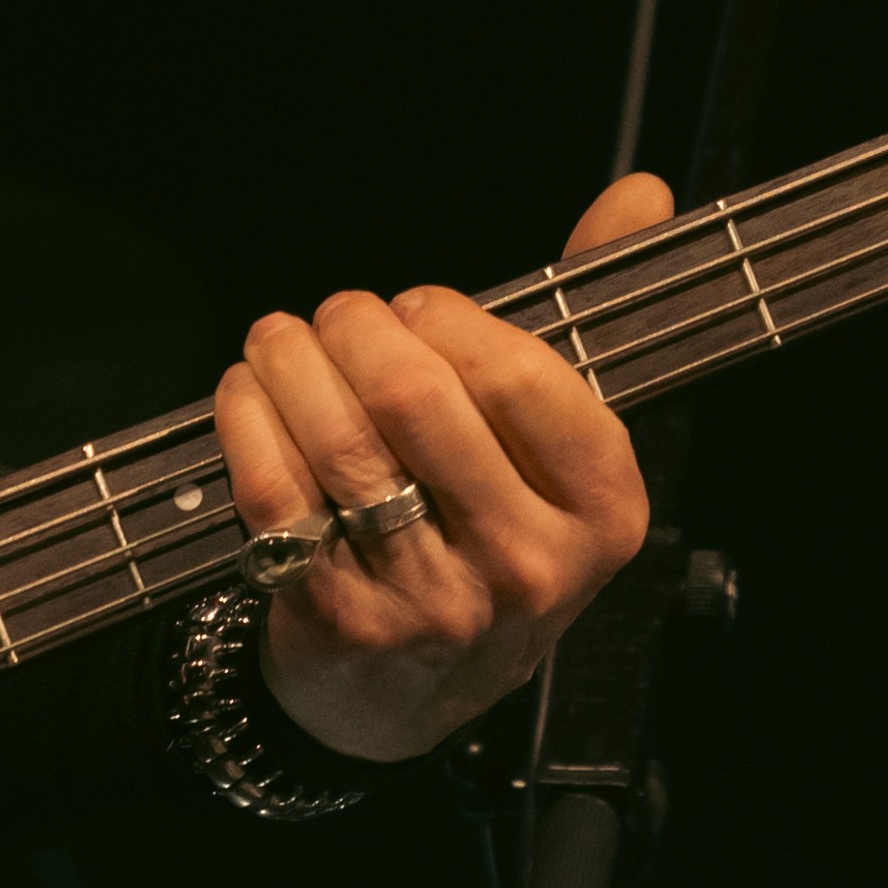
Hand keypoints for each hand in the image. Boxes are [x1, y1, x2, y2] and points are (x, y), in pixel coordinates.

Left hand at [214, 176, 670, 773]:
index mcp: (604, 510)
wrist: (415, 698)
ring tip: (279, 339)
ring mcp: (434, 602)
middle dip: (356, 327)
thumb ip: (588, 316)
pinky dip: (248, 422)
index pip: (521, 377)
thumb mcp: (561, 451)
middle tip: (337, 315)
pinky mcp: (343, 621)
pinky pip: (279, 495)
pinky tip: (247, 393)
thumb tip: (640, 190)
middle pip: (416, 399)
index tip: (419, 308)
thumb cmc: (491, 539)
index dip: (450, 319)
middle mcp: (529, 566)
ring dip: (289, 362)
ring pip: (340, 443)